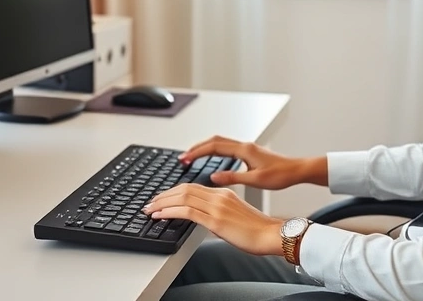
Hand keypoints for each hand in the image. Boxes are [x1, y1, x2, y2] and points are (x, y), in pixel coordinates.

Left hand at [143, 184, 283, 255]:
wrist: (271, 235)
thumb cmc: (257, 230)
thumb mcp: (234, 216)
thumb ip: (218, 213)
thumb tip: (202, 219)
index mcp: (224, 193)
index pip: (192, 187)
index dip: (173, 192)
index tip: (162, 199)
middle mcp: (218, 195)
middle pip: (184, 188)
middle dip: (164, 196)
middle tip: (150, 203)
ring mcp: (216, 206)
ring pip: (182, 197)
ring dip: (162, 203)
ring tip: (150, 209)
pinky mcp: (215, 220)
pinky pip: (187, 211)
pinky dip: (169, 212)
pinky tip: (160, 216)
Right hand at [179, 135, 326, 189]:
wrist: (297, 170)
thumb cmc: (281, 175)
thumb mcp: (255, 180)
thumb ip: (233, 177)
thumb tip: (213, 177)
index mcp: (244, 150)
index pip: (214, 147)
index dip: (197, 152)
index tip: (185, 158)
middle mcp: (244, 145)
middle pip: (214, 141)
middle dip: (197, 148)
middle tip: (183, 157)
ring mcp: (246, 148)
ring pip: (220, 142)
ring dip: (205, 148)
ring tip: (192, 157)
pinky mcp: (249, 152)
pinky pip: (226, 147)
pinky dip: (214, 150)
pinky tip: (211, 158)